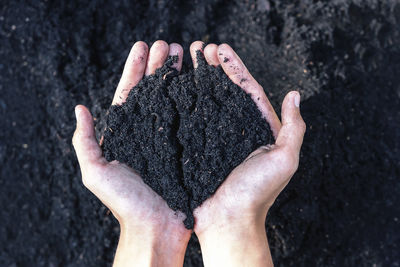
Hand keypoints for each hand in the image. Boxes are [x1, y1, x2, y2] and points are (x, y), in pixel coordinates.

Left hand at [72, 41, 190, 266]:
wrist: (157, 228)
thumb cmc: (126, 203)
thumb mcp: (97, 172)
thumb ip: (86, 142)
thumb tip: (80, 108)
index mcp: (125, 134)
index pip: (128, 93)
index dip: (135, 69)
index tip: (143, 47)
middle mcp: (146, 132)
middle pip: (152, 91)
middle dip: (158, 66)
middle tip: (169, 45)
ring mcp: (167, 139)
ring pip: (171, 100)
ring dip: (176, 76)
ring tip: (185, 55)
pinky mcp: (185, 147)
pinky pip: (188, 118)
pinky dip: (192, 99)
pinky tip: (199, 84)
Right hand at [190, 42, 305, 266]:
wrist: (228, 221)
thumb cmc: (257, 193)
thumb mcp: (284, 160)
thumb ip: (293, 127)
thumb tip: (295, 94)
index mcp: (258, 129)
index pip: (248, 89)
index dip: (235, 68)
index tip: (221, 49)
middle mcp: (237, 130)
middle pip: (225, 91)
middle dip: (214, 68)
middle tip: (201, 48)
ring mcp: (215, 138)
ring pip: (207, 101)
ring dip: (199, 79)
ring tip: (188, 60)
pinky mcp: (198, 147)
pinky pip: (192, 120)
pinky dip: (186, 102)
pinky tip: (177, 88)